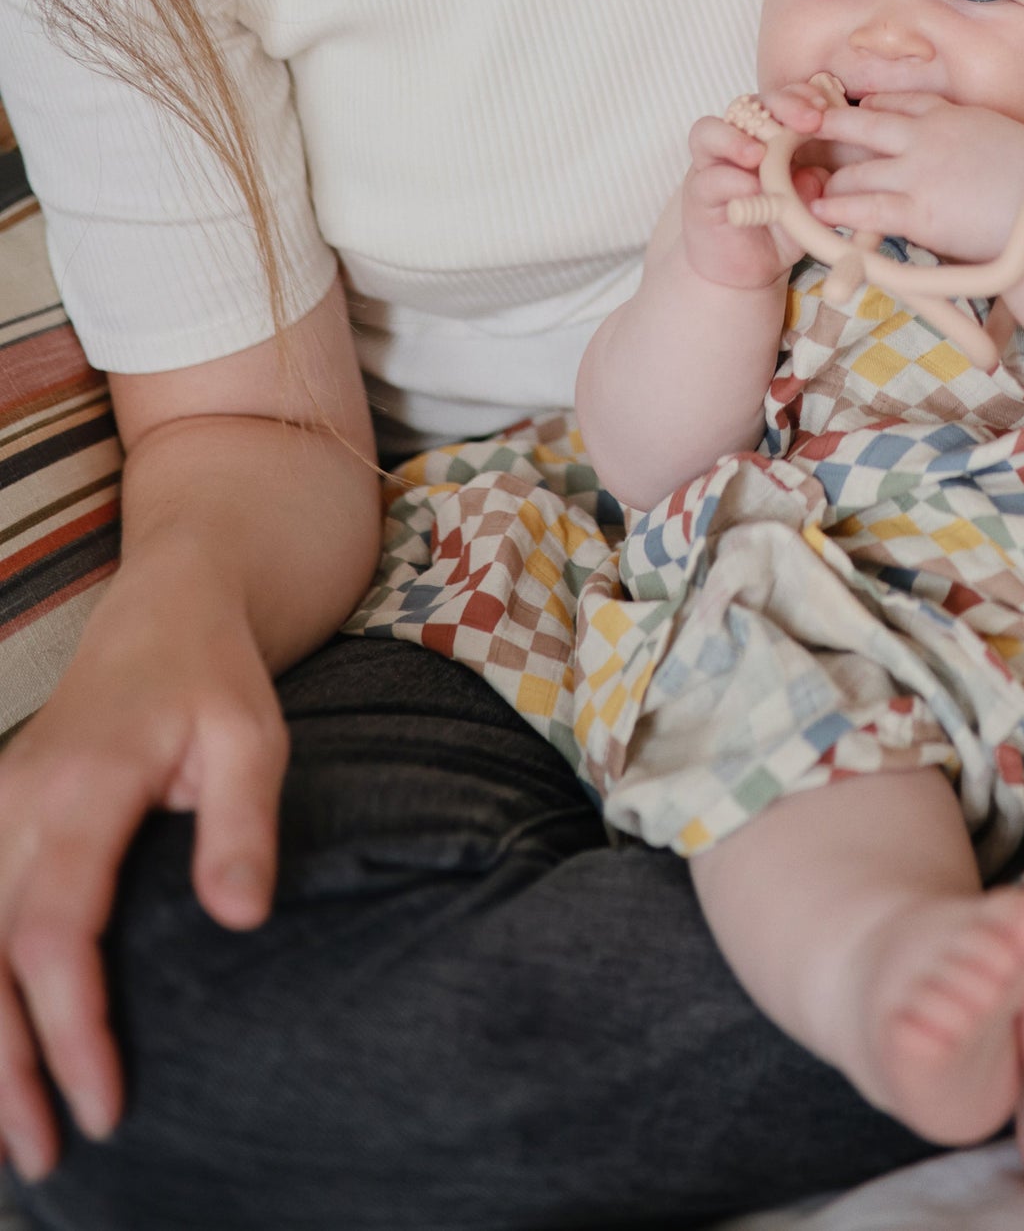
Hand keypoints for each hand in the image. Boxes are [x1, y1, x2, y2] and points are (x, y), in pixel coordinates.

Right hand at [0, 576, 286, 1179]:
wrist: (164, 612)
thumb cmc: (215, 678)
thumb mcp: (255, 736)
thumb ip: (242, 823)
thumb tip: (240, 920)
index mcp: (80, 788)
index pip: (55, 932)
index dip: (69, 1025)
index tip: (103, 1100)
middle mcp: (13, 807)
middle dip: (6, 1068)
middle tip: (46, 1156)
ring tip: (12, 1137)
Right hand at [681, 80, 833, 290]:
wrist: (744, 271)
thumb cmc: (778, 230)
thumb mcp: (808, 210)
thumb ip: (815, 190)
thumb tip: (819, 175)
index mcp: (767, 137)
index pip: (780, 101)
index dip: (801, 96)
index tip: (826, 108)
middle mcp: (737, 143)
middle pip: (748, 105)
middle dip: (780, 106)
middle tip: (808, 121)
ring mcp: (713, 166)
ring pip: (709, 131)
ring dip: (735, 138)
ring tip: (758, 154)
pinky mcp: (698, 196)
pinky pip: (707, 179)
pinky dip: (728, 180)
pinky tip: (749, 187)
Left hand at [807, 94, 1023, 260]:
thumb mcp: (1001, 136)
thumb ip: (973, 132)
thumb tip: (965, 139)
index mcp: (952, 115)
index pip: (901, 101)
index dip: (872, 106)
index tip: (857, 110)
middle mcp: (927, 137)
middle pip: (864, 124)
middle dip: (831, 127)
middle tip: (805, 132)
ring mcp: (917, 173)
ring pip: (856, 169)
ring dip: (833, 179)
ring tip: (815, 187)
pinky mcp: (915, 212)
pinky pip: (863, 208)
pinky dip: (837, 209)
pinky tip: (818, 212)